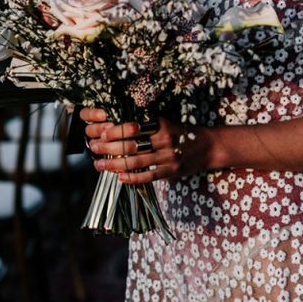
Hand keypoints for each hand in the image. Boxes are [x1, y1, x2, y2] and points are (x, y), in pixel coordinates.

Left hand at [79, 108, 210, 183]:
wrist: (207, 147)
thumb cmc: (181, 133)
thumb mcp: (166, 123)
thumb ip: (146, 124)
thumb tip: (116, 125)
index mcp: (161, 124)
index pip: (133, 126)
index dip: (115, 130)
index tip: (100, 132)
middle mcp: (164, 139)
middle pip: (131, 144)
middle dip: (109, 148)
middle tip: (94, 148)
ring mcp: (168, 156)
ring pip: (136, 162)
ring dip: (115, 164)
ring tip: (100, 165)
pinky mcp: (171, 171)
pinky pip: (149, 176)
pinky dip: (133, 178)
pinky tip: (120, 178)